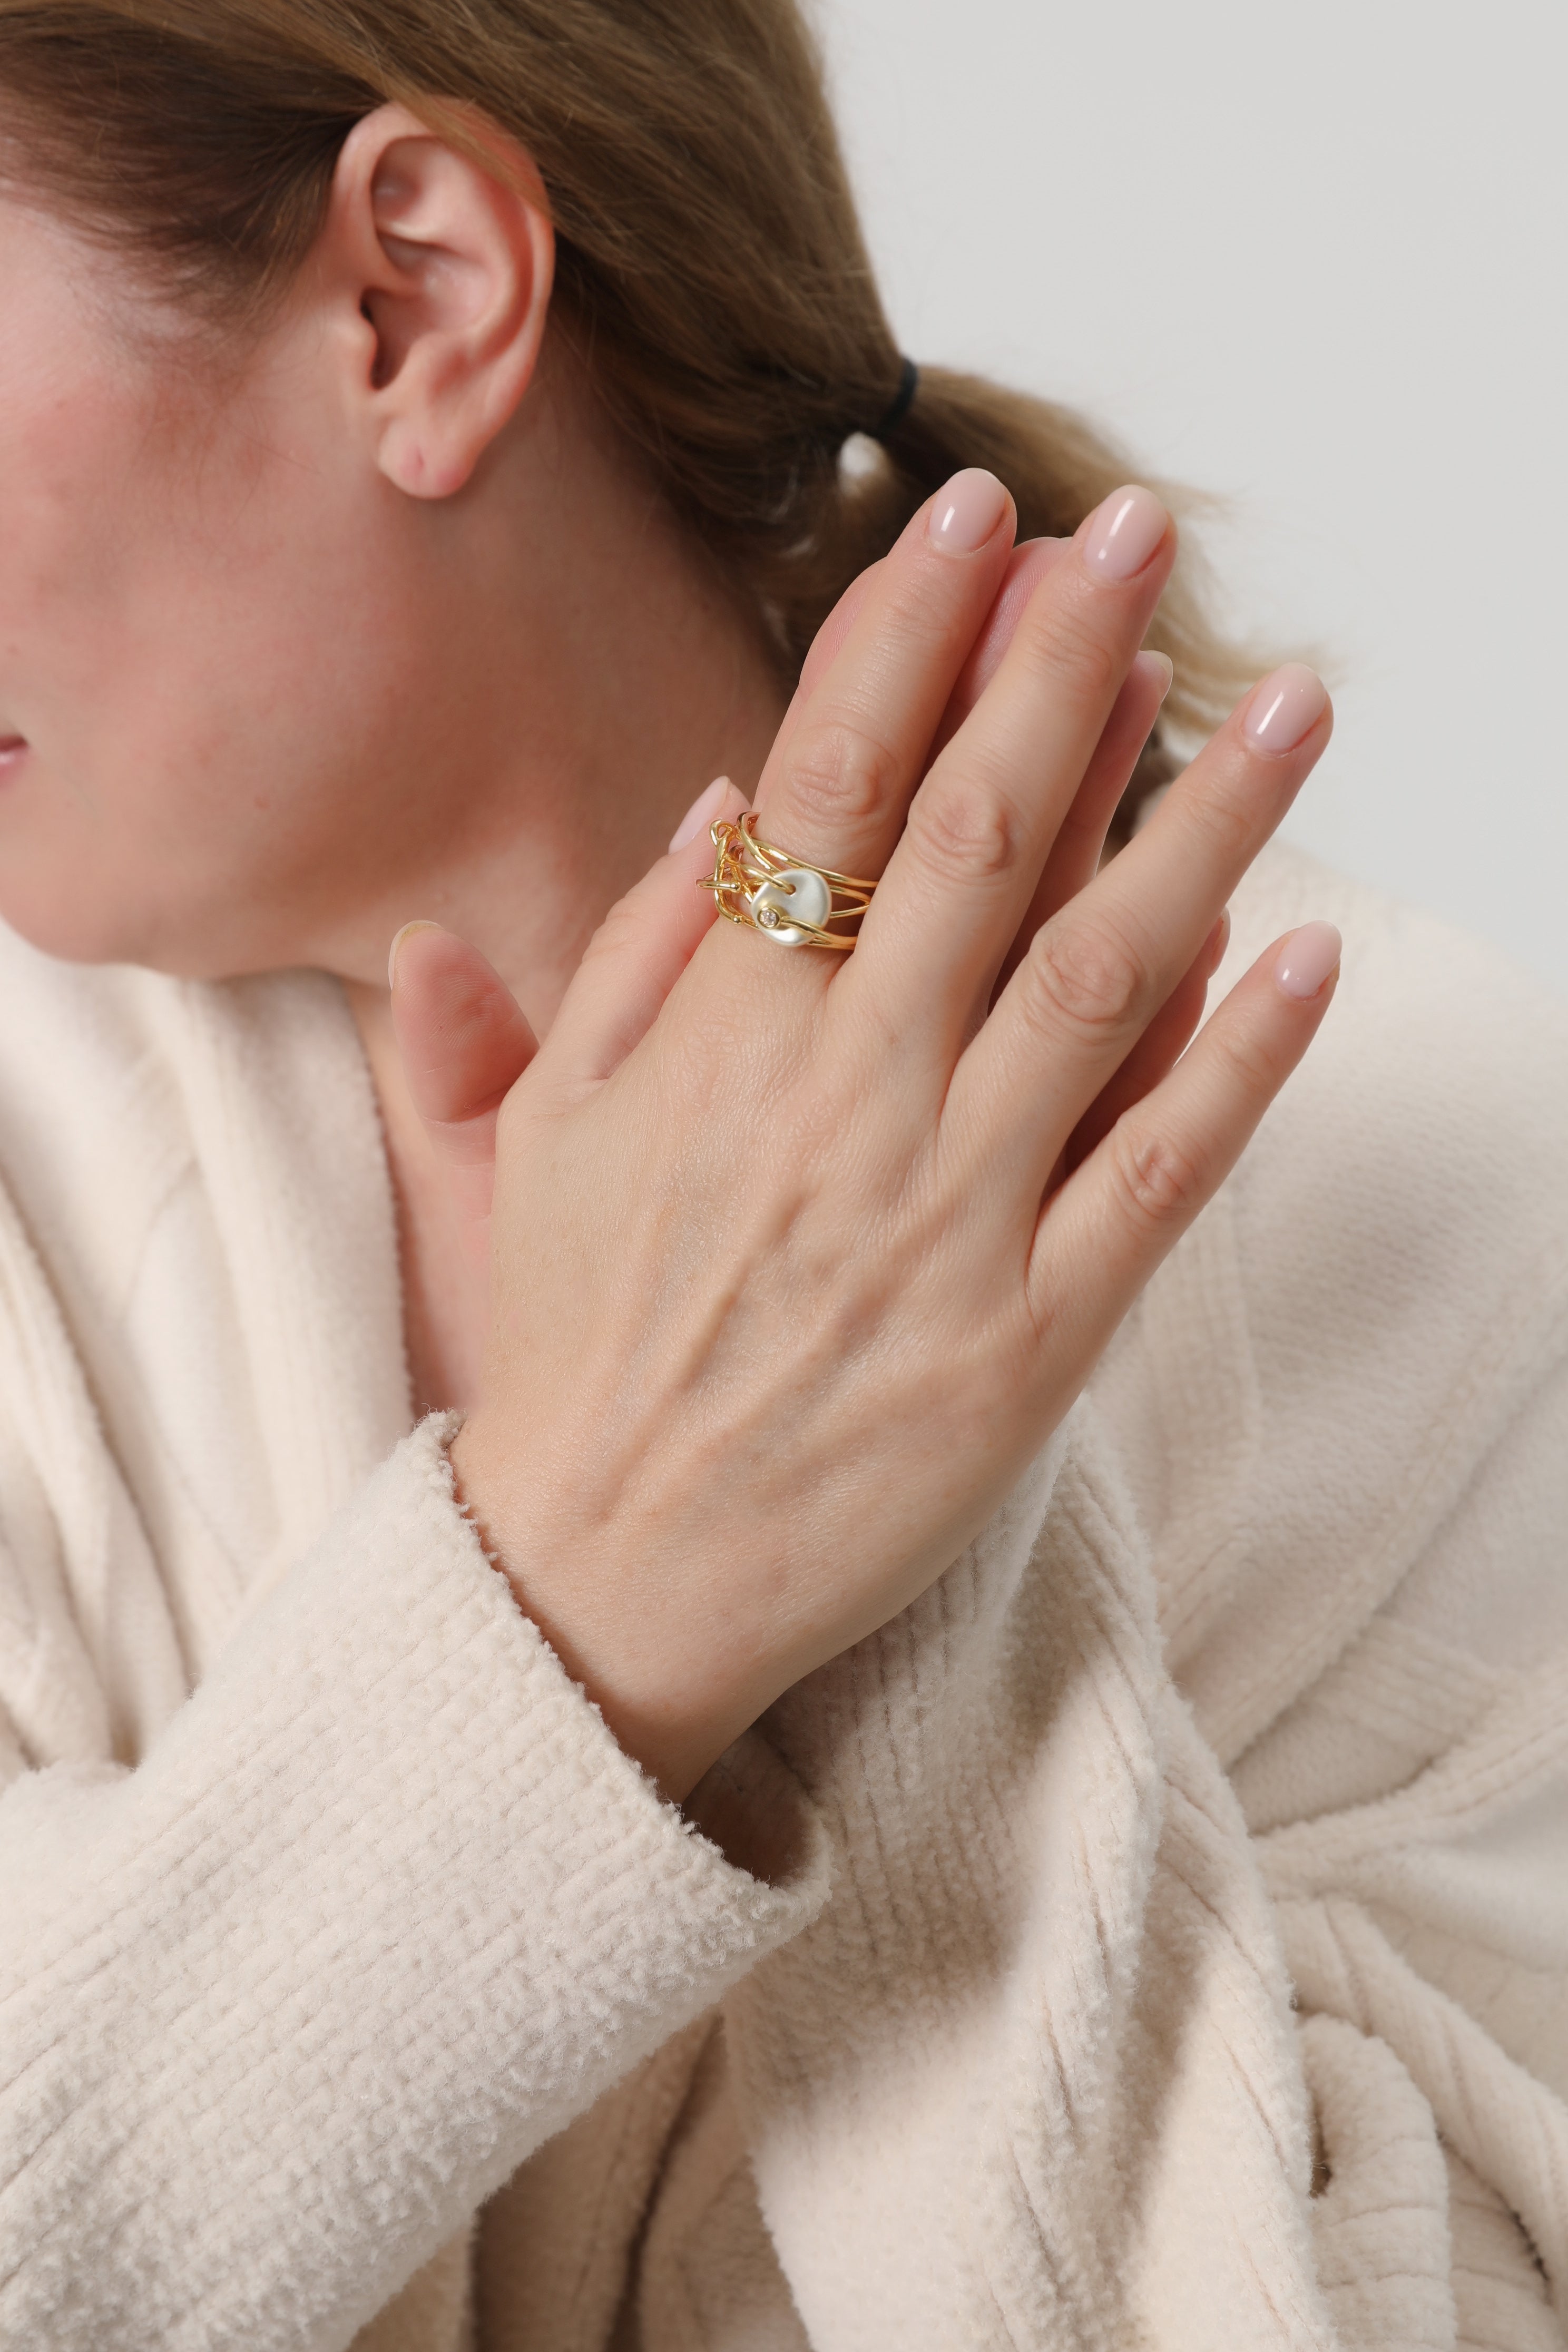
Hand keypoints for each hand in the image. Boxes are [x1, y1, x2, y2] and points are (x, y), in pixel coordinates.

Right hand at [411, 474, 1334, 1800]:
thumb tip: (715, 798)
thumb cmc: (572, 1338)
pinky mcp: (1028, 1341)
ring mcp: (944, 1224)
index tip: (971, 514)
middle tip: (1139, 534)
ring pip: (1097, 984)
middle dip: (1062, 670)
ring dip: (1204, 831)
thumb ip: (618, 958)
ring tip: (1286, 702)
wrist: (605, 1573)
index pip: (826, 791)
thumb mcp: (538, 1135)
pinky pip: (1154, 1179)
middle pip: (979, 846)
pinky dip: (1236, 1067)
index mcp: (716, 1044)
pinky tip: (1310, 957)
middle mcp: (839, 1108)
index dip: (905, 636)